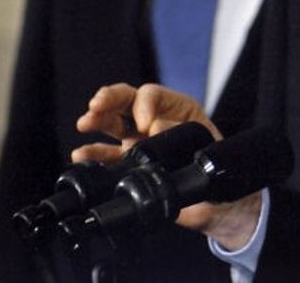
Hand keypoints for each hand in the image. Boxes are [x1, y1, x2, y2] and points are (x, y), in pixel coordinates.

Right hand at [73, 82, 220, 162]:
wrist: (219, 205)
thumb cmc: (219, 172)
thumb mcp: (211, 148)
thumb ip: (184, 135)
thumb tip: (155, 126)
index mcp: (179, 111)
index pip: (152, 95)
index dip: (144, 104)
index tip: (145, 123)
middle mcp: (156, 122)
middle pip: (127, 101)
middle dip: (109, 99)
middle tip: (97, 105)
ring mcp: (141, 143)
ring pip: (112, 124)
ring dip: (96, 121)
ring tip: (85, 123)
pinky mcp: (131, 166)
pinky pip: (108, 157)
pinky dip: (92, 155)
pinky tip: (80, 155)